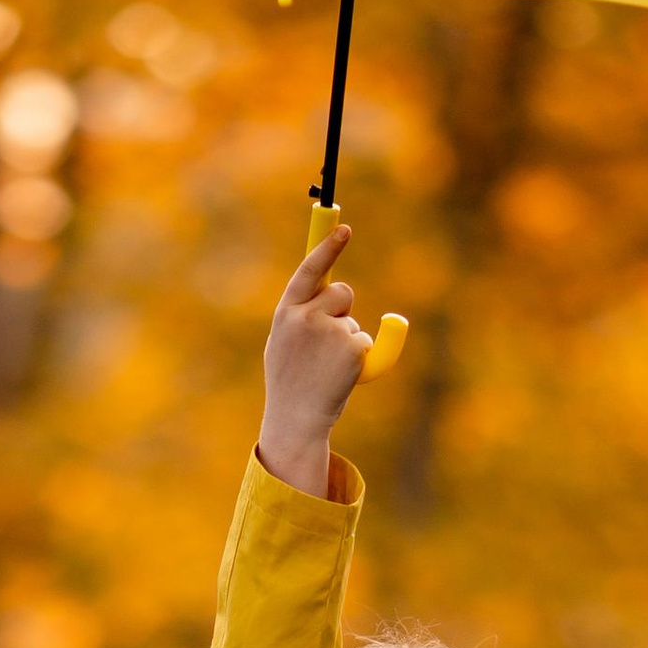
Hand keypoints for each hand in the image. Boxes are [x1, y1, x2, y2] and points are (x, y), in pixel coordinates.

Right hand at [255, 222, 372, 497]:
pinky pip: (364, 341)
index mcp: (286, 313)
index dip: (328, 247)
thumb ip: (300, 315)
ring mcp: (330, 331)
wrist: (296, 419)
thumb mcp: (283, 342)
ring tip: (327, 368)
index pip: (309, 270)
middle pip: (341, 293)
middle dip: (342, 309)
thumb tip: (328, 288)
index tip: (345, 228)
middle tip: (327, 341)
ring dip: (348, 340)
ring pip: (353, 322)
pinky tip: (341, 376)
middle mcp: (307, 316)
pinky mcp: (352, 348)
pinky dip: (359, 358)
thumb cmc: (289, 382)